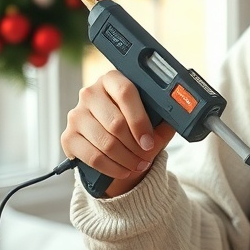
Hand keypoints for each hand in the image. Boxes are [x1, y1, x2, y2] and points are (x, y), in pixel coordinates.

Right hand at [60, 69, 175, 196]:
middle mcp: (90, 93)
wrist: (114, 145)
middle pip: (115, 122)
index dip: (139, 120)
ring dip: (126, 160)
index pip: (125, 92)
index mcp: (113, 80)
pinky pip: (92, 157)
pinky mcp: (68, 137)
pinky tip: (124, 170)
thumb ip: (165, 117)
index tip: (149, 141)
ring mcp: (76, 114)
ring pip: (105, 142)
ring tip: (139, 165)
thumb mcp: (154, 120)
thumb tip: (181, 117)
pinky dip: (113, 168)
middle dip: (135, 146)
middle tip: (146, 157)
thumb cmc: (136, 127)